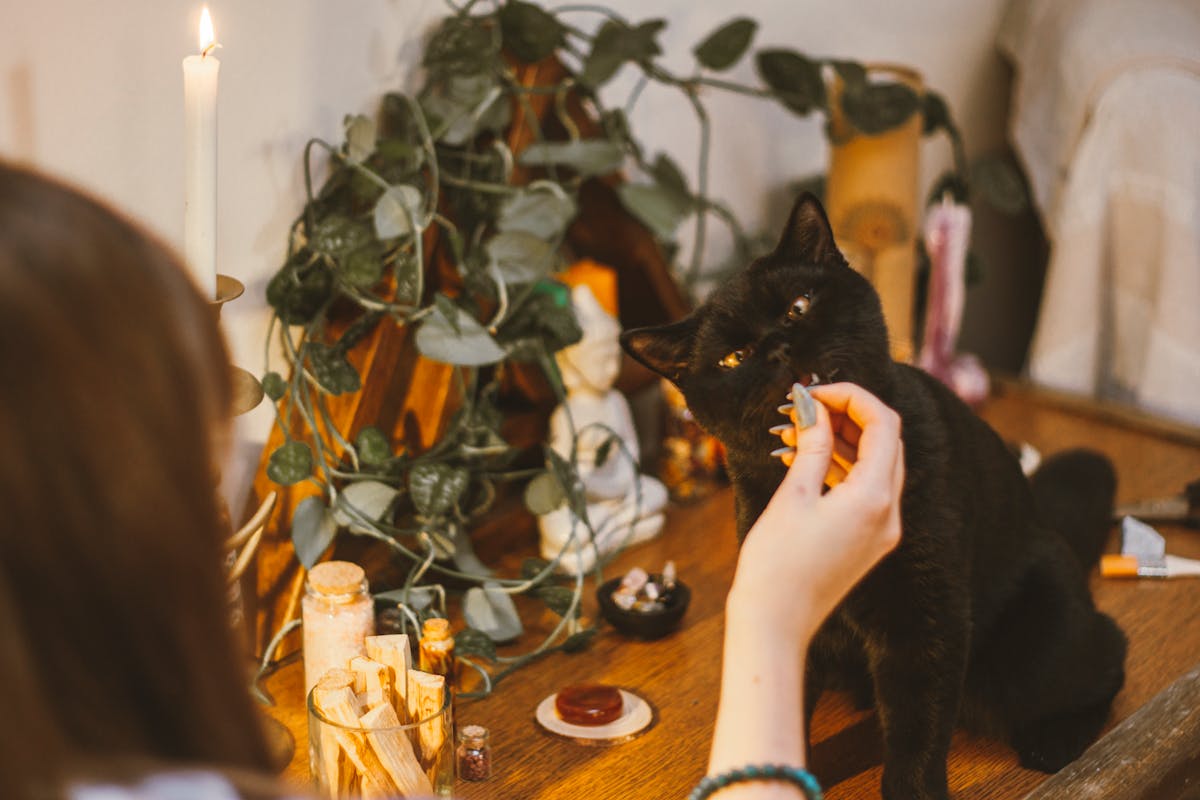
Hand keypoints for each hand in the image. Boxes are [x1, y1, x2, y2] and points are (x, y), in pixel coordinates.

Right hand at [729, 382, 904, 641]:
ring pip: (877, 464)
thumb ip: (814, 446)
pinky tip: (807, 459)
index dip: (851, 397)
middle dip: (848, 415)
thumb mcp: (794, 496)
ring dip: (843, 440)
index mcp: (874, 498)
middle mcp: (889, 513)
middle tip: (806, 407)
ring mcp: (883, 529)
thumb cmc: (777, 564)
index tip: (814, 392)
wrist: (776, 622)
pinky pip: (867, 489)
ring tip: (798, 431)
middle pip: (886, 441)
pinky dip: (843, 467)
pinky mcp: (870, 541)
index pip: (882, 424)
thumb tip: (816, 408)